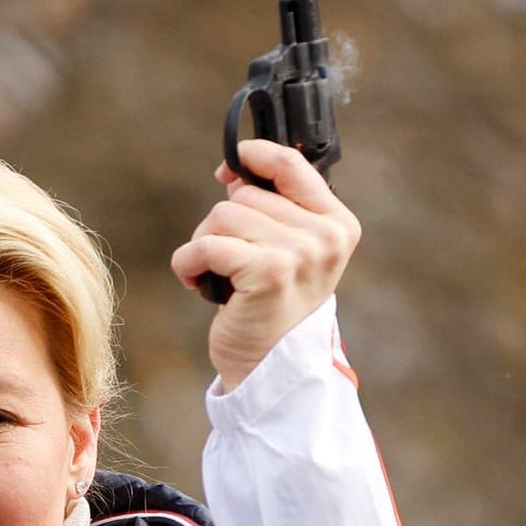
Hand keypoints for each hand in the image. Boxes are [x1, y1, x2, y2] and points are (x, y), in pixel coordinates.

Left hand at [170, 139, 361, 390]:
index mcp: (338, 223)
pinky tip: (195, 281)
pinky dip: (188, 262)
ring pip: (222, 216)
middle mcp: (326, 236)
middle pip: (246, 193)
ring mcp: (301, 253)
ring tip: (216, 275)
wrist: (272, 367)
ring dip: (203, 244)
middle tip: (229, 260)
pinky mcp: (269, 272)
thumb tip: (232, 172)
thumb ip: (273, 207)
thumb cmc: (274, 306)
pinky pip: (207, 244)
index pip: (291, 164)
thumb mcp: (288, 251)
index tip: (229, 169)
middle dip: (222, 223)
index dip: (253, 157)